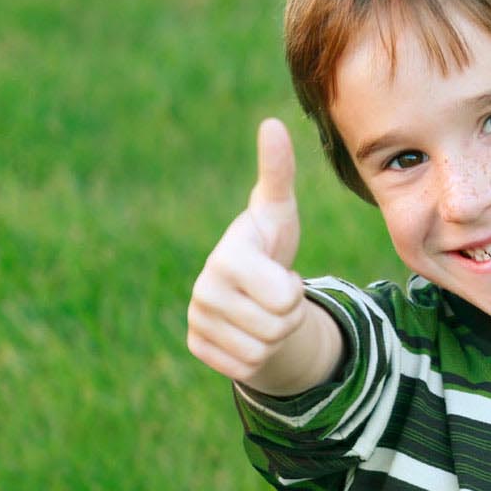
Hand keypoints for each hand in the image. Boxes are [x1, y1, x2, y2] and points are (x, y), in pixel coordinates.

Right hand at [187, 118, 312, 385]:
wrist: (252, 291)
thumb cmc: (270, 244)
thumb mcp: (279, 211)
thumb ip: (277, 171)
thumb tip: (272, 123)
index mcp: (226, 257)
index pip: (284, 298)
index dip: (294, 290)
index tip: (278, 270)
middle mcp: (203, 290)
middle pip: (279, 326)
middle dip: (288, 314)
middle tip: (273, 295)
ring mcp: (197, 321)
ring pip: (265, 350)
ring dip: (276, 335)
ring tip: (263, 310)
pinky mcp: (198, 349)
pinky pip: (248, 367)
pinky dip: (258, 355)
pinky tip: (249, 330)